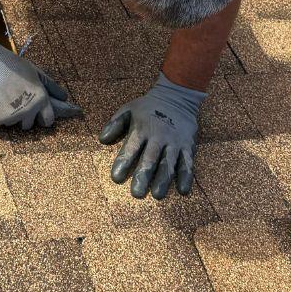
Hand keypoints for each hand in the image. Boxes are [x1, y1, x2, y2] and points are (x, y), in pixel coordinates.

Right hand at [0, 30, 81, 130]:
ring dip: (8, 115)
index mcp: (40, 99)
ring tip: (2, 96)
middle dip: (24, 117)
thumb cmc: (11, 65)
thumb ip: (51, 86)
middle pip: (28, 125)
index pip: (48, 120)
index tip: (39, 115)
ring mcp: (11, 117)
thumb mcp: (35, 71)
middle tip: (16, 103)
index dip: (44, 118)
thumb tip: (64, 97)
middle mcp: (28, 111)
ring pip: (12, 123)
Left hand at [99, 72, 202, 198]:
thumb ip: (115, 124)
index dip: (123, 162)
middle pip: (150, 158)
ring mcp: (174, 142)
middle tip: (136, 193)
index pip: (131, 147)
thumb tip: (102, 139)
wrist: (177, 96)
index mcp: (142, 129)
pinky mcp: (188, 146)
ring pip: (169, 163)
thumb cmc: (148, 106)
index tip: (116, 178)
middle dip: (143, 175)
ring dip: (163, 179)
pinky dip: (186, 176)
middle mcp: (159, 137)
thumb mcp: (129, 109)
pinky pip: (187, 163)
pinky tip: (183, 190)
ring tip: (157, 195)